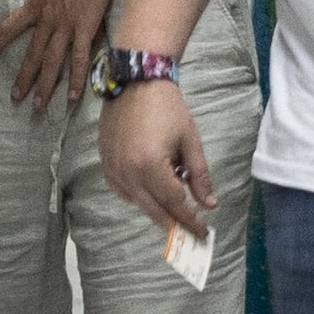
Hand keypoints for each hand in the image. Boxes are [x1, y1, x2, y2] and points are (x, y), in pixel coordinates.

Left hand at [0, 0, 118, 112]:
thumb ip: (57, 1)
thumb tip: (61, 15)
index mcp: (37, 4)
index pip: (11, 26)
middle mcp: (47, 18)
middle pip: (31, 53)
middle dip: (23, 77)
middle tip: (15, 97)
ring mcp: (65, 24)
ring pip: (50, 61)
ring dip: (44, 85)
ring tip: (38, 106)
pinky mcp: (84, 26)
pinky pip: (78, 58)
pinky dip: (76, 79)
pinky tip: (73, 96)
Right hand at [101, 76, 213, 238]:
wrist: (136, 81)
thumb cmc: (167, 108)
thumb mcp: (189, 141)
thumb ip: (199, 175)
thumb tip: (208, 205)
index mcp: (151, 166)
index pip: (175, 204)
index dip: (191, 220)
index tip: (203, 233)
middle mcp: (128, 172)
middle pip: (154, 210)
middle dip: (175, 224)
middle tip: (190, 233)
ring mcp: (113, 168)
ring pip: (137, 202)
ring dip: (156, 210)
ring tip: (174, 211)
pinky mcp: (105, 161)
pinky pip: (121, 190)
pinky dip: (137, 197)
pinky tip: (150, 193)